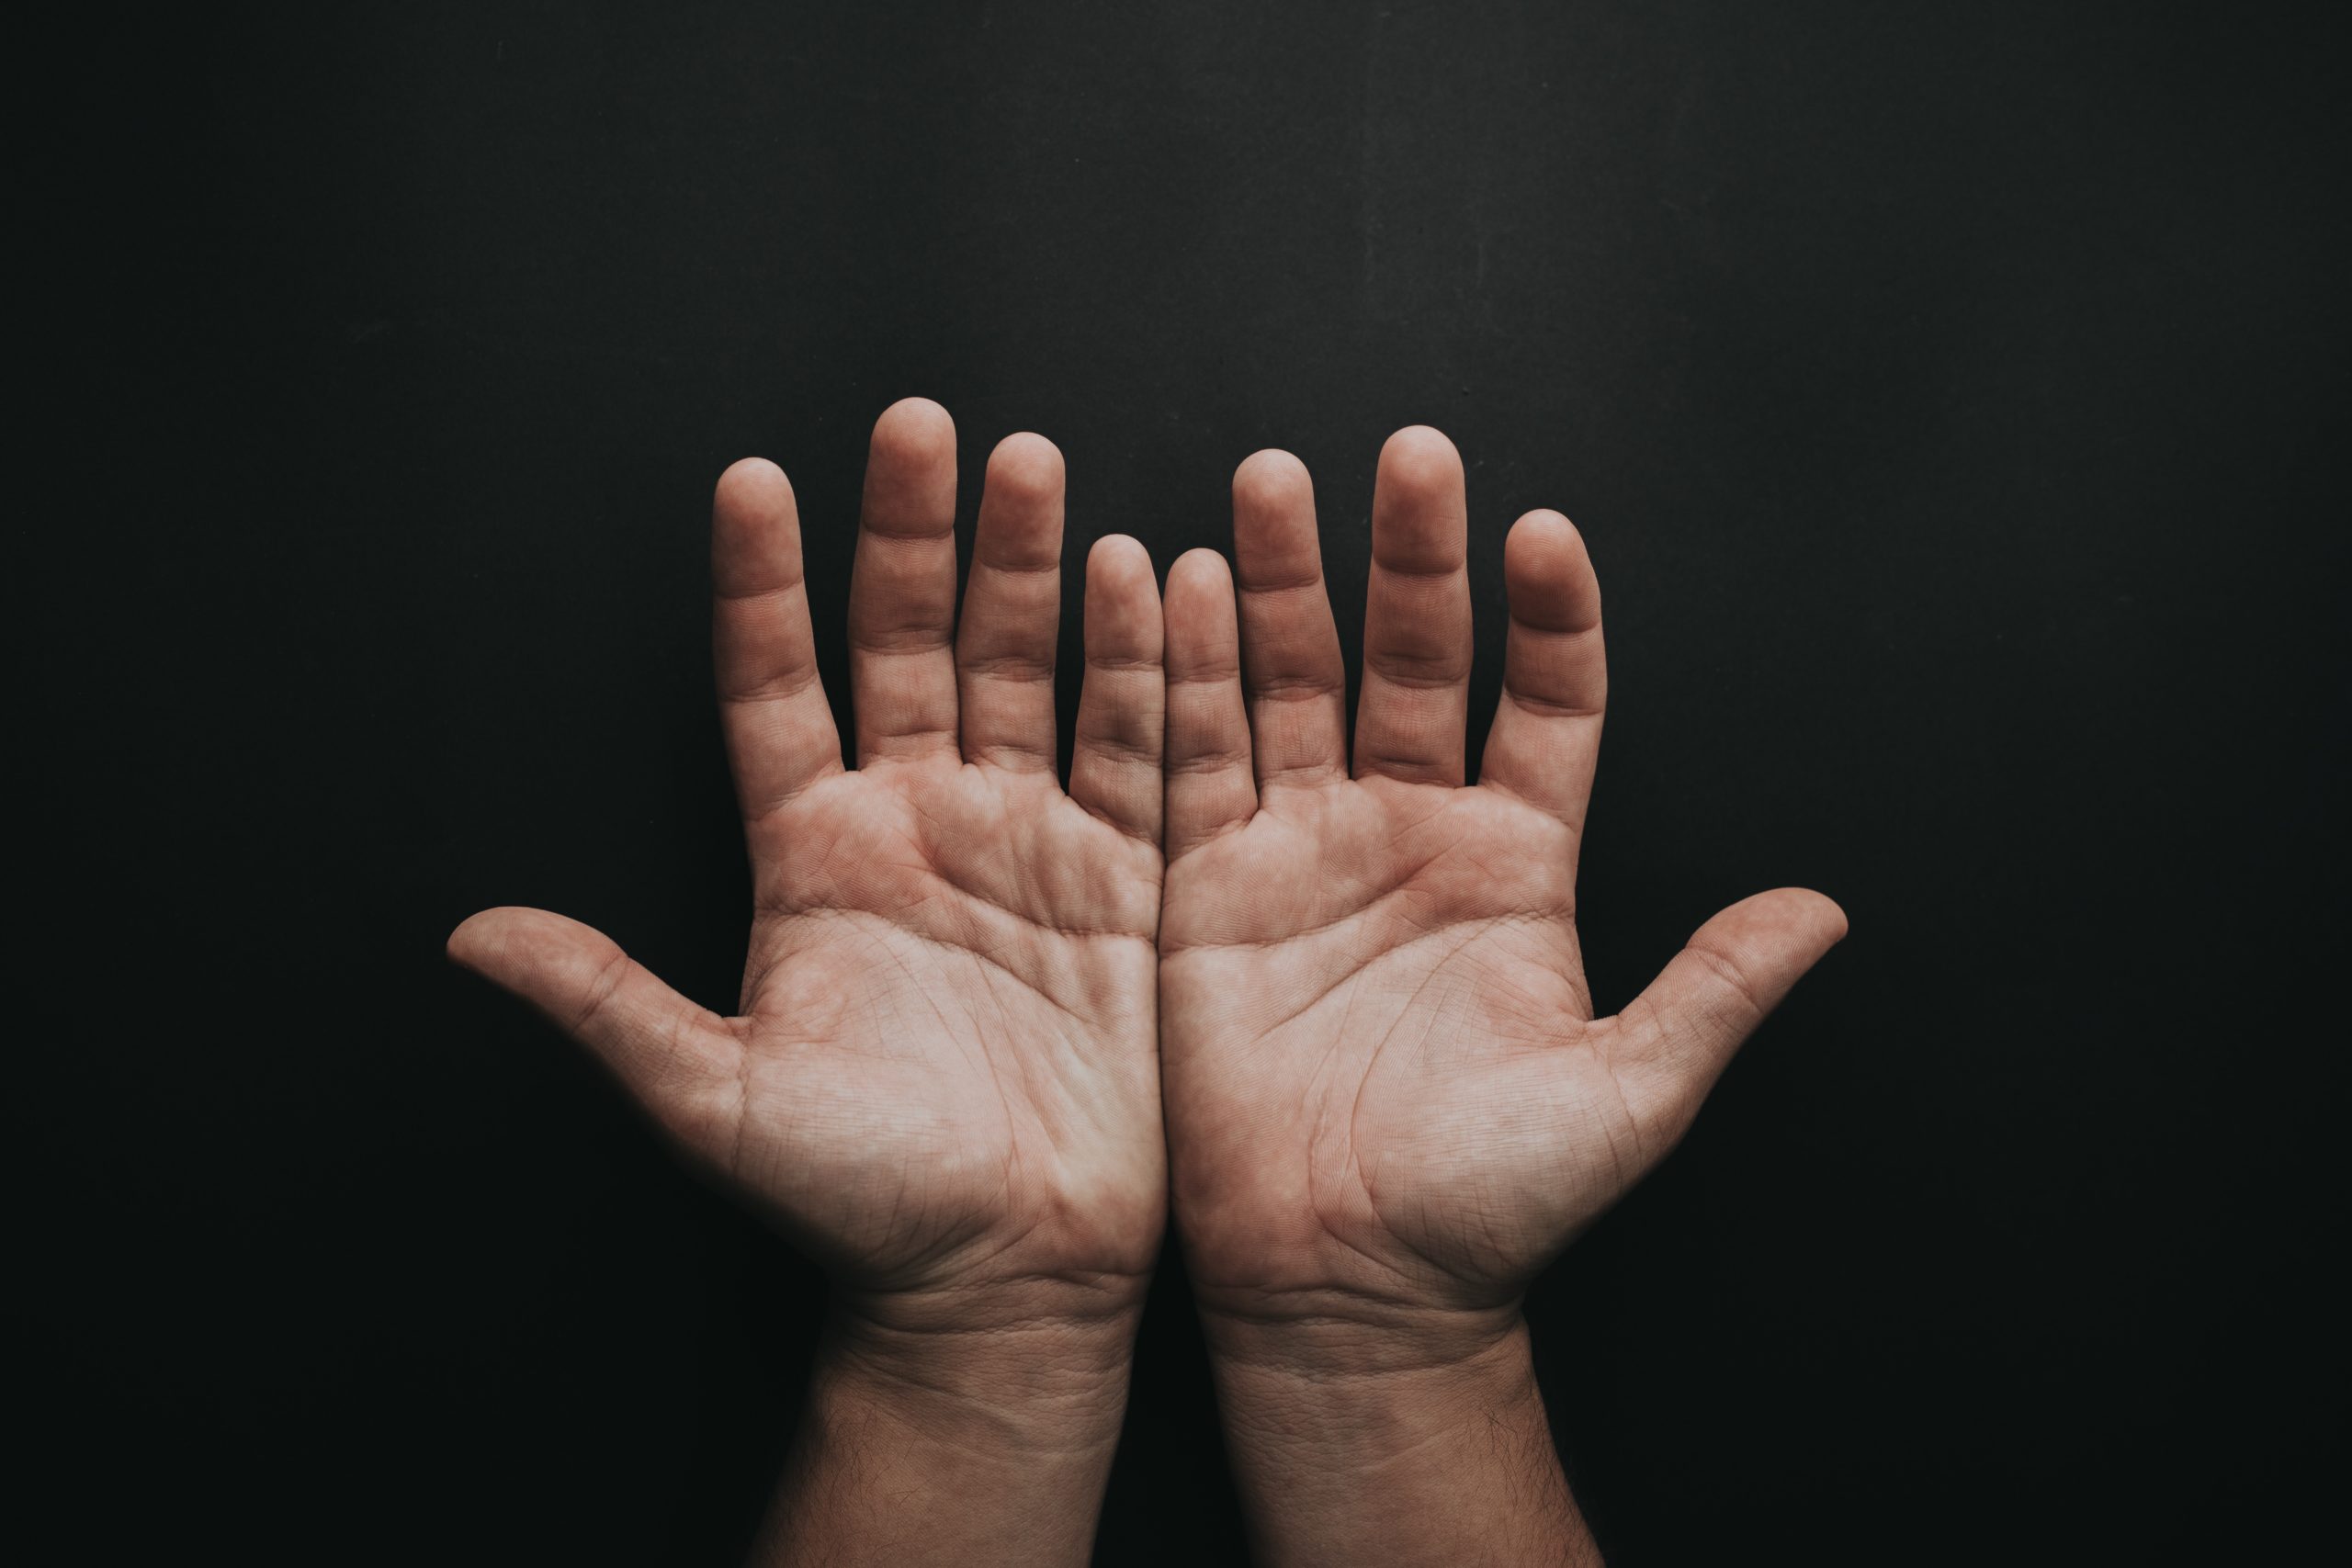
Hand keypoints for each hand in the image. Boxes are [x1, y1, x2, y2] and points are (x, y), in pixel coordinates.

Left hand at [448, 398, 1167, 1564]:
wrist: (1003, 1276)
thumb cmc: (857, 1202)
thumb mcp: (718, 1105)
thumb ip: (610, 1004)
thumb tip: (468, 936)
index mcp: (811, 858)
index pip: (776, 689)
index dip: (762, 587)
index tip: (750, 480)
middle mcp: (912, 826)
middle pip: (908, 646)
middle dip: (915, 536)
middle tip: (925, 424)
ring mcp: (1019, 844)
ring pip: (1021, 671)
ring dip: (1026, 570)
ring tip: (1031, 467)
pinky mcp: (1119, 882)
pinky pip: (1131, 748)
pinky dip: (1139, 665)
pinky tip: (1146, 575)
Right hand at [1157, 427, 1844, 1563]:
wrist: (1347, 1286)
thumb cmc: (1490, 1206)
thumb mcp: (1626, 1097)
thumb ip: (1714, 990)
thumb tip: (1828, 908)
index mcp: (1518, 866)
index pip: (1544, 706)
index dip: (1548, 619)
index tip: (1543, 533)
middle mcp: (1411, 836)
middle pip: (1415, 662)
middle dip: (1409, 560)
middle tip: (1406, 457)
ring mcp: (1305, 852)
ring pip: (1294, 686)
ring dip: (1284, 585)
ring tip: (1274, 481)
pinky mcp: (1209, 889)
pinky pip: (1192, 760)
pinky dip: (1181, 676)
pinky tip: (1176, 585)